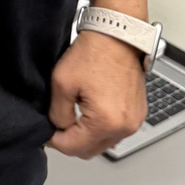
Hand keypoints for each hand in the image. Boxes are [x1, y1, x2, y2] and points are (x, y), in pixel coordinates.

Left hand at [46, 31, 146, 157]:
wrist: (116, 34)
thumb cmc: (94, 52)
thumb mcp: (62, 82)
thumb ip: (57, 113)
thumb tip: (58, 128)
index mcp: (106, 122)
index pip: (75, 148)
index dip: (56, 141)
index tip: (47, 134)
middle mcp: (125, 126)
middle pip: (91, 150)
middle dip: (71, 141)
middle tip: (57, 126)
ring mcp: (135, 121)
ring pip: (104, 142)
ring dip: (87, 135)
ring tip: (72, 116)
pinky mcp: (138, 113)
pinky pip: (116, 130)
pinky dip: (101, 127)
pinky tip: (89, 111)